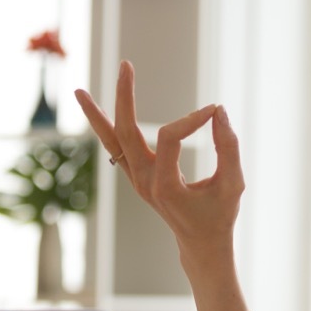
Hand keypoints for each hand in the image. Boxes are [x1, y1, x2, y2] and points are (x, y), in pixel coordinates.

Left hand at [75, 60, 250, 310]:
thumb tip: (219, 110)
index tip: (215, 112)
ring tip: (78, 91)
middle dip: (124, 96)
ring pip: (110, 141)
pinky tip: (93, 108)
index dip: (192, 119)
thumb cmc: (219, 215)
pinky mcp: (136, 177)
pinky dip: (104, 128)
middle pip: (125, 132)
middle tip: (126, 65)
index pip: (169, 137)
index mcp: (165, 186)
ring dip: (95, 115)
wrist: (201, 244)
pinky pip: (115, 148)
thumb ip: (228, 147)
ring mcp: (136, 180)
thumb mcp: (233, 184)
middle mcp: (143, 182)